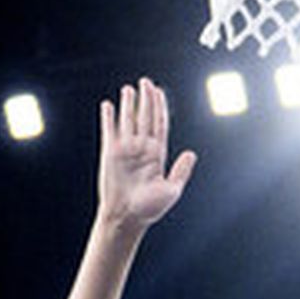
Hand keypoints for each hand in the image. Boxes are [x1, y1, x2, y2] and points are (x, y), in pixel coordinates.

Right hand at [98, 78, 195, 233]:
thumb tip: (191, 153)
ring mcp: (125, 150)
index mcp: (157, 155)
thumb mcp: (172, 190)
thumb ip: (181, 171)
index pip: (159, 124)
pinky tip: (108, 105)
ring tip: (128, 89)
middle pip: (144, 117)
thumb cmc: (149, 209)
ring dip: (128, 104)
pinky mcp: (110, 153)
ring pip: (127, 120)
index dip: (160, 107)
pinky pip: (109, 131)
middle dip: (146, 99)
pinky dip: (108, 117)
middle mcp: (141, 149)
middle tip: (146, 81)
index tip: (159, 92)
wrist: (127, 217)